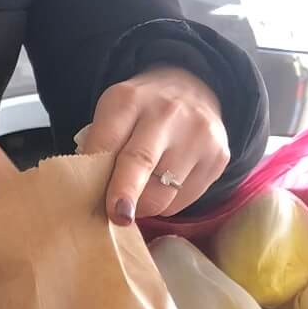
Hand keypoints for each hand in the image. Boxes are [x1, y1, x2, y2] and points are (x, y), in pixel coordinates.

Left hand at [85, 65, 229, 224]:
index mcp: (129, 100)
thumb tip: (89, 196)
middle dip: (124, 195)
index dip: (97, 176)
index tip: (92, 203)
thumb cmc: (141, 112)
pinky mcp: (218, 157)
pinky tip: (164, 187)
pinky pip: (184, 199)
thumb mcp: (113, 115)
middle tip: (117, 218)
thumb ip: (100, 147)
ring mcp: (197, 135)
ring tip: (137, 198)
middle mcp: (167, 113)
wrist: (193, 90)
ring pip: (163, 192)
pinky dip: (167, 203)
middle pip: (140, 163)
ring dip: (143, 206)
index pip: (108, 142)